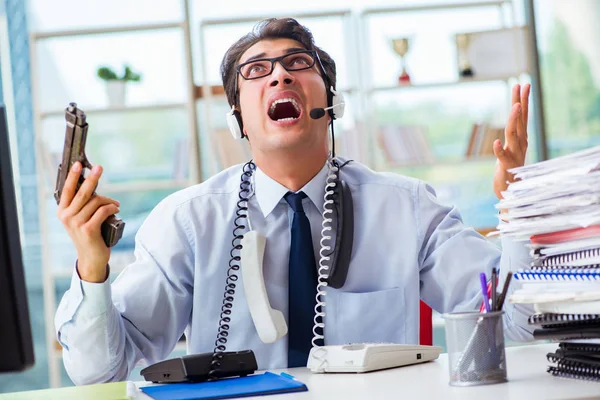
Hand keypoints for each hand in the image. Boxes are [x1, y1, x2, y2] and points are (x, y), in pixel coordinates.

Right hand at [56, 161, 119, 281]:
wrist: (91, 257)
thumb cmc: (89, 234)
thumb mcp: (80, 218)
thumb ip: (82, 204)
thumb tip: (93, 184)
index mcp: (62, 211)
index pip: (66, 189)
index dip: (72, 176)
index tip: (79, 164)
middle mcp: (66, 216)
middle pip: (82, 192)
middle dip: (92, 178)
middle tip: (99, 167)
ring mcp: (76, 223)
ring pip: (95, 201)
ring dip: (109, 200)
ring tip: (115, 204)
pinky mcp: (88, 229)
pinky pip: (103, 211)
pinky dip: (112, 207)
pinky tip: (116, 208)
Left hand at [493, 83, 529, 199]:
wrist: (511, 190)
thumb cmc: (509, 168)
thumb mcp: (511, 148)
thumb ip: (513, 134)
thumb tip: (514, 119)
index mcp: (520, 138)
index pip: (522, 116)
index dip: (522, 100)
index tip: (523, 84)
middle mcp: (520, 144)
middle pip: (520, 120)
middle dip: (521, 102)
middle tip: (522, 86)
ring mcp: (514, 154)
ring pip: (514, 134)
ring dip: (514, 120)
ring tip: (515, 106)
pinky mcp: (506, 166)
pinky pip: (502, 156)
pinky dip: (499, 149)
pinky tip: (496, 142)